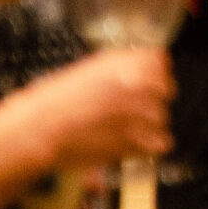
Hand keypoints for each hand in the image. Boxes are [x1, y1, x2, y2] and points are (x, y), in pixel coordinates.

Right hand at [25, 48, 174, 168]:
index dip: (153, 74)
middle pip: (166, 91)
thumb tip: (146, 69)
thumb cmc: (58, 101)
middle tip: (130, 110)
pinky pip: (161, 142)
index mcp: (128, 63)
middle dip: (151, 100)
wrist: (40, 129)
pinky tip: (128, 144)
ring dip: (147, 125)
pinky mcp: (139, 140)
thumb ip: (123, 67)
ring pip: (162, 118)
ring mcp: (142, 112)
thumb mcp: (92, 70)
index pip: (162, 62)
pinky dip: (148, 146)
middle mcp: (140, 84)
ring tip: (121, 129)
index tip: (145, 83)